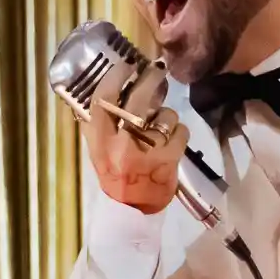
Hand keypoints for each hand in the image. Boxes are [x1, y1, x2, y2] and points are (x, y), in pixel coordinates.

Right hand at [86, 58, 187, 214]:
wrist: (131, 212)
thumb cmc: (115, 177)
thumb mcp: (98, 152)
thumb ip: (100, 125)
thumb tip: (106, 89)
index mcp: (99, 141)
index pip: (103, 99)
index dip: (115, 78)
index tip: (126, 66)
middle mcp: (120, 144)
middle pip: (138, 100)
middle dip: (150, 81)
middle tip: (157, 72)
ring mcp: (146, 151)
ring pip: (165, 115)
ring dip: (168, 117)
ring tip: (162, 128)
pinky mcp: (169, 159)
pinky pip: (181, 131)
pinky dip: (180, 133)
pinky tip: (173, 141)